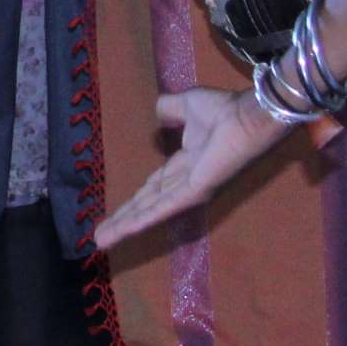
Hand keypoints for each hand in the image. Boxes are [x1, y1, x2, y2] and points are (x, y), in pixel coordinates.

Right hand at [94, 86, 294, 247]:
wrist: (246, 116)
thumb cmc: (223, 111)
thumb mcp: (186, 105)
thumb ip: (169, 110)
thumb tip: (156, 113)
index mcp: (185, 165)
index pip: (154, 189)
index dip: (134, 201)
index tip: (115, 212)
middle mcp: (185, 182)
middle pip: (147, 205)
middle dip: (123, 220)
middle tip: (100, 237)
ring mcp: (189, 191)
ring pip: (150, 211)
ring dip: (125, 226)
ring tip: (101, 240)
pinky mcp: (193, 193)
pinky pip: (162, 208)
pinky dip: (142, 219)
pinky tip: (124, 229)